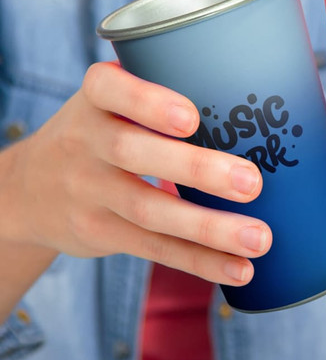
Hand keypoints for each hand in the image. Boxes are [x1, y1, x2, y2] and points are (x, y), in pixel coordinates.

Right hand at [1, 62, 270, 284]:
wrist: (27, 188)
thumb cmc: (101, 131)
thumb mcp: (112, 103)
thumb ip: (162, 98)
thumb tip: (264, 106)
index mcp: (95, 98)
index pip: (110, 90)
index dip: (148, 103)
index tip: (191, 118)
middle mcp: (85, 142)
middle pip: (134, 154)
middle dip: (196, 169)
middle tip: (253, 183)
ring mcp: (89, 191)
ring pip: (148, 211)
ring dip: (209, 228)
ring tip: (260, 238)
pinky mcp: (100, 233)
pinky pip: (153, 248)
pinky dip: (199, 261)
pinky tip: (239, 269)